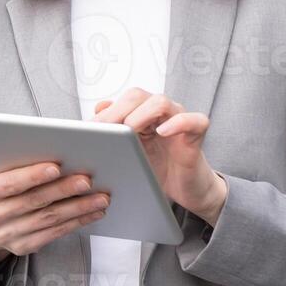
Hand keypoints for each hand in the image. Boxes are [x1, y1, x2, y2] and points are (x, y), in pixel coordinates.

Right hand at [0, 141, 108, 261]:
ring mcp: (8, 235)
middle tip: (87, 180)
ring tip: (100, 197)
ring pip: (48, 219)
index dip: (32, 176)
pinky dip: (77, 222)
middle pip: (33, 201)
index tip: (57, 167)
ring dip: (78, 208)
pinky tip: (94, 212)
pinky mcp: (24, 247)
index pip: (8, 184)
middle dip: (63, 190)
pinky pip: (55, 233)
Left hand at [93, 88, 227, 225]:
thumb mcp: (128, 154)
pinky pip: (194, 120)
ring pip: (161, 102)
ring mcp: (179, 119)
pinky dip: (178, 122)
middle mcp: (159, 111)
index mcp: (141, 112)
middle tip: (105, 131)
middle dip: (117, 111)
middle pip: (137, 96)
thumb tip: (98, 108)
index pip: (121, 101)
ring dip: (141, 114)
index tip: (89, 130)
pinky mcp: (196, 133)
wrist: (183, 189)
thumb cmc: (155, 169)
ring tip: (129, 130)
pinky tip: (163, 132)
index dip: (105, 113)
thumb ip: (114, 133)